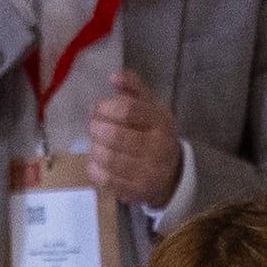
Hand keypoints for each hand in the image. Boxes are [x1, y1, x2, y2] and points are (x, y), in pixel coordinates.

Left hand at [85, 69, 181, 208]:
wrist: (172, 173)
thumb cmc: (154, 135)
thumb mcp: (150, 108)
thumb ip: (133, 89)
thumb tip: (114, 76)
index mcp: (161, 122)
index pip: (126, 110)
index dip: (104, 107)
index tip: (96, 108)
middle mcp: (158, 147)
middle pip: (113, 135)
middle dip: (96, 128)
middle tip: (94, 127)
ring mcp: (148, 171)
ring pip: (107, 157)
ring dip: (94, 148)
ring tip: (97, 143)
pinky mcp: (136, 190)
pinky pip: (104, 178)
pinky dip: (94, 168)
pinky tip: (97, 161)